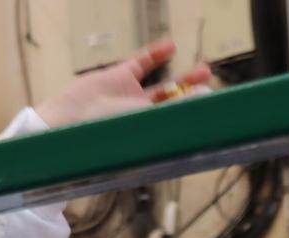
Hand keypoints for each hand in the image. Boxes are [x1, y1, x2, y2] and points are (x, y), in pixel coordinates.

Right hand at [36, 39, 211, 129]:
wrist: (70, 123)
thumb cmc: (108, 134)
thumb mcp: (151, 122)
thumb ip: (179, 109)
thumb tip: (206, 98)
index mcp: (151, 139)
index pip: (181, 129)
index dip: (198, 119)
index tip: (219, 110)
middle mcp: (141, 122)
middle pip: (176, 108)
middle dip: (196, 98)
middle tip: (215, 89)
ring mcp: (128, 99)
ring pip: (162, 87)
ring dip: (184, 78)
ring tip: (204, 70)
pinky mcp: (116, 78)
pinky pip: (140, 64)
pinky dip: (156, 54)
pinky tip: (171, 47)